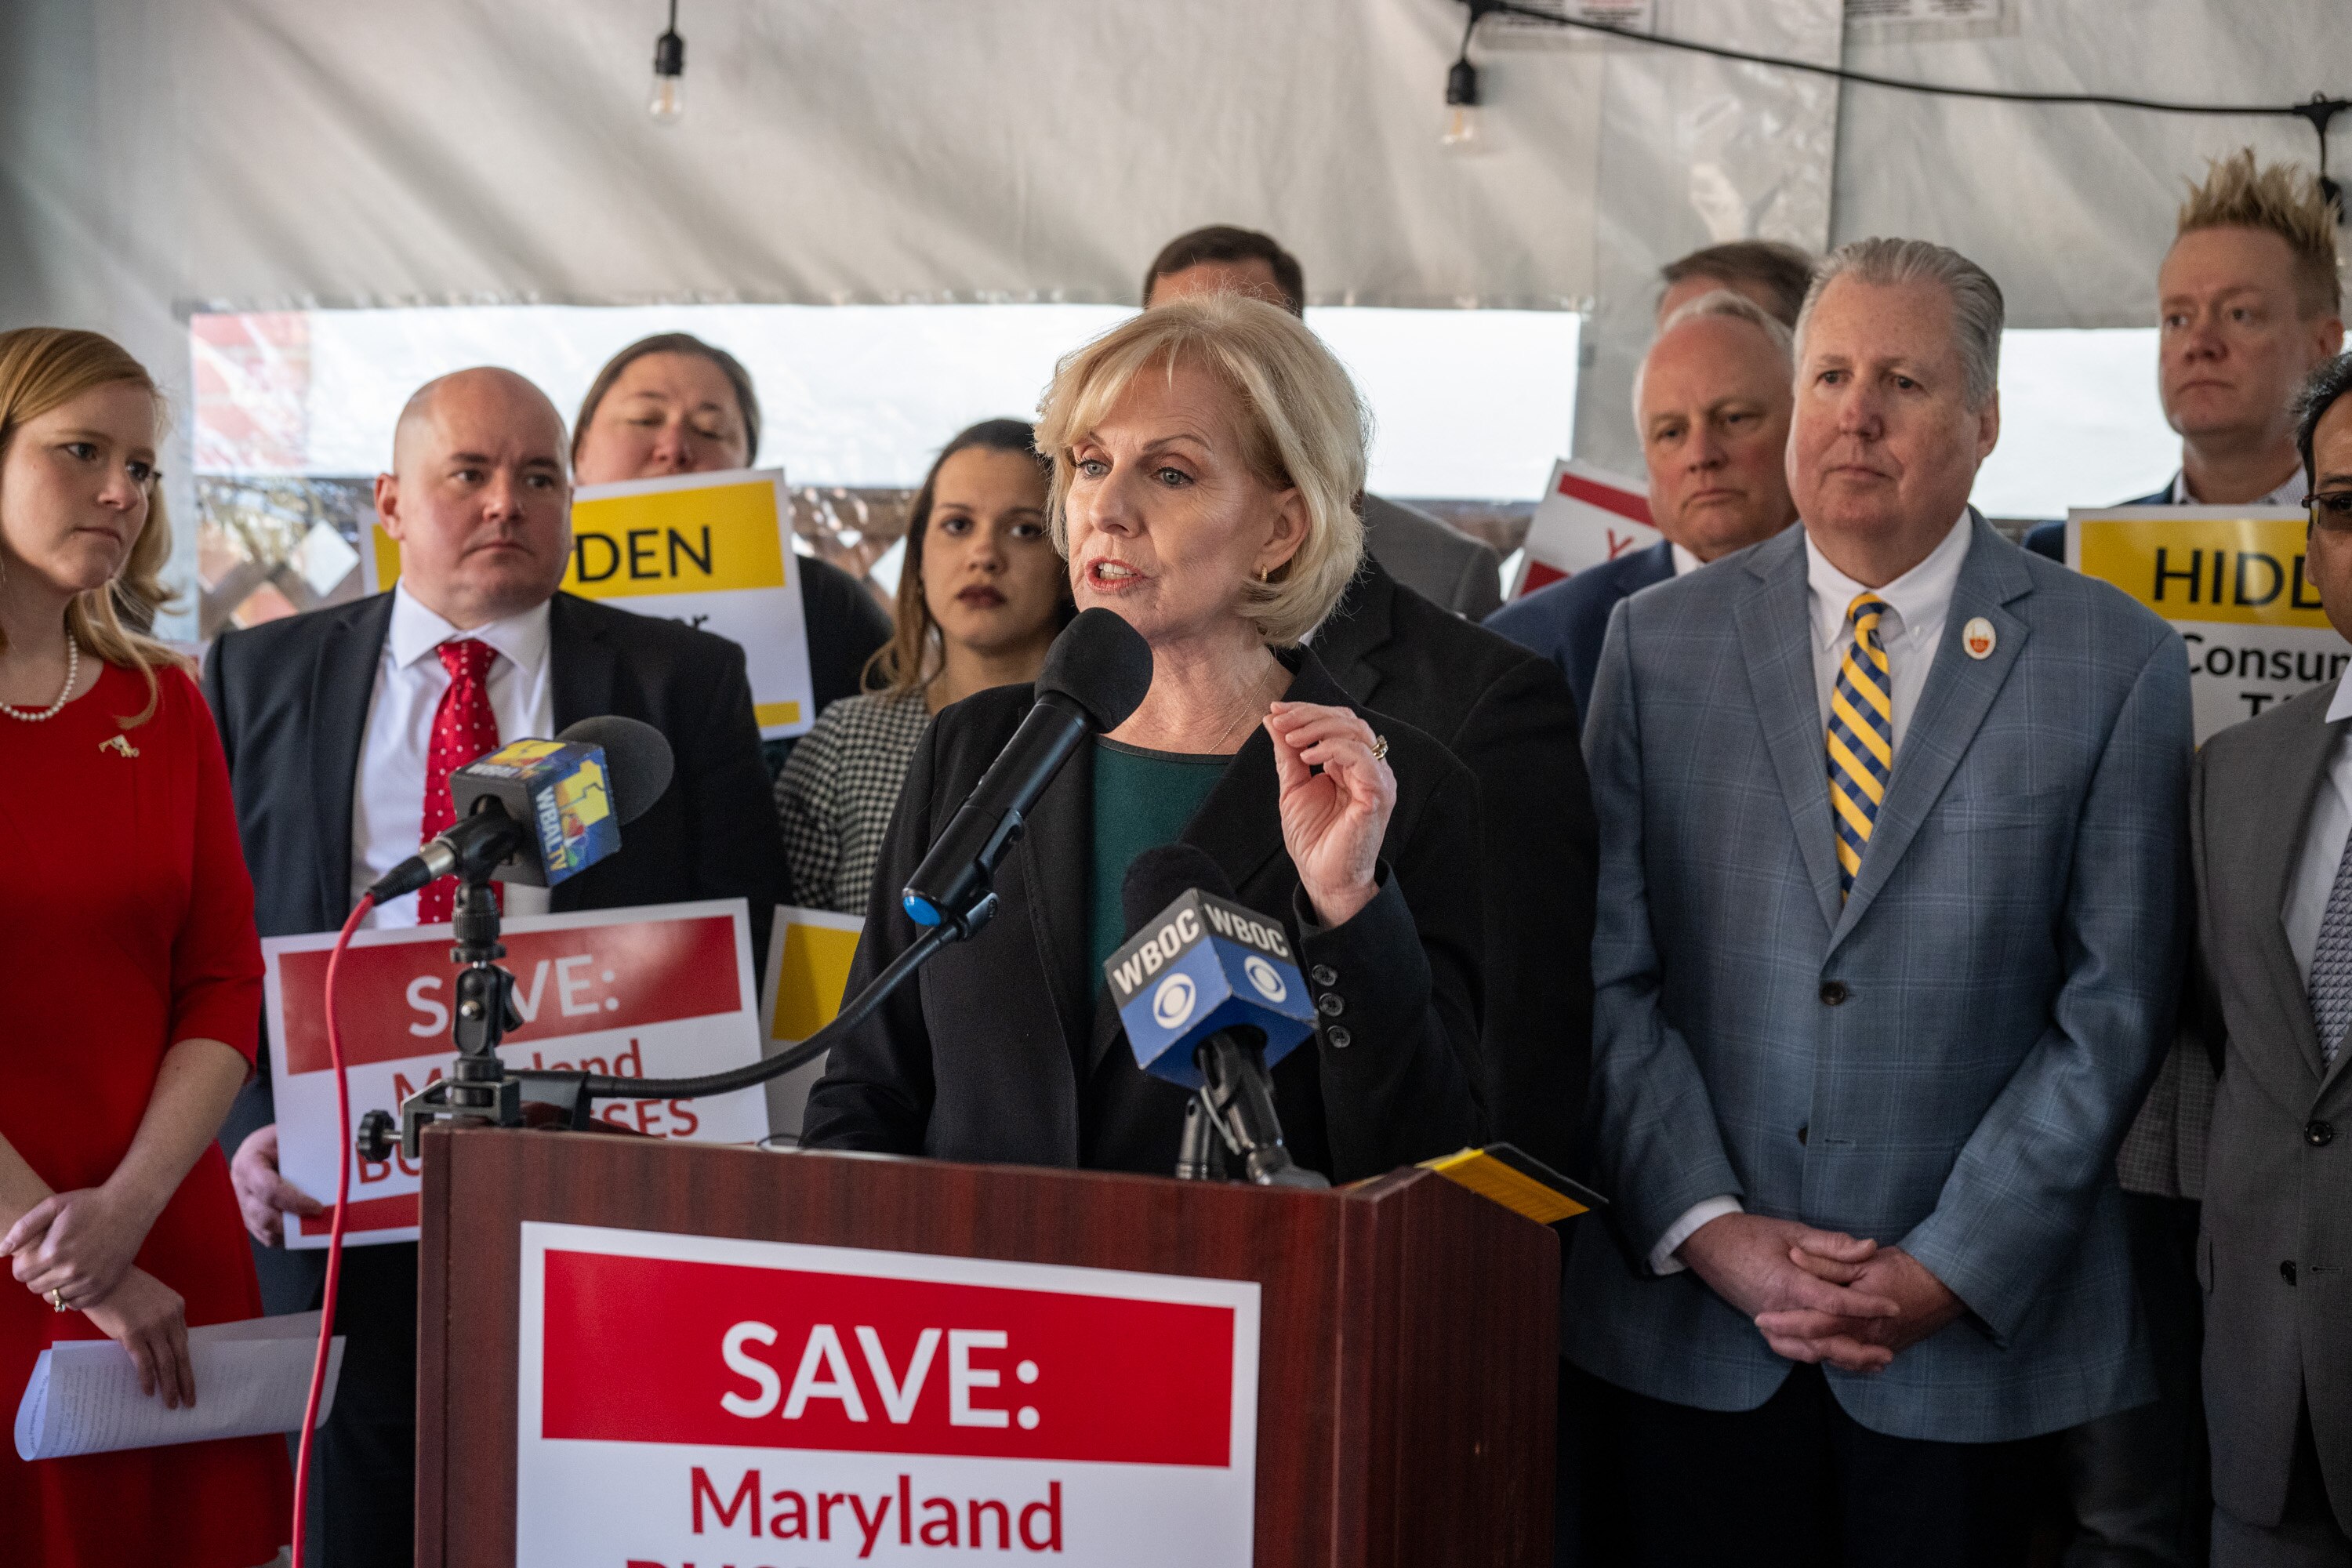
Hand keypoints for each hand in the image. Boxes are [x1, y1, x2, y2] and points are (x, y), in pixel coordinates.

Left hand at [5, 1183, 157, 1310]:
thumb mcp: (53, 1205)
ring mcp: (89, 1281)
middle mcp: (70, 1270)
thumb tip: (1, 1251)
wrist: (130, 1207)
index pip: (20, 1274)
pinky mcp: (104, 1286)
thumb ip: (23, 1228)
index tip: (35, 1253)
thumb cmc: (89, 1203)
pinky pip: (76, 1304)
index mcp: (53, 1252)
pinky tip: (77, 1278)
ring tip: (64, 1268)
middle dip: (36, 1274)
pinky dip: (72, 1295)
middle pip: (34, 1287)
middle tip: (50, 1259)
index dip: (23, 1263)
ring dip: (53, 1285)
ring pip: (54, 1298)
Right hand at [82, 1267, 193, 1408]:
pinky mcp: (133, 1334)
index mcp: (177, 1307)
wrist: (99, 1278)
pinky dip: (148, 1379)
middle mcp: (170, 1317)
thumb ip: (160, 1320)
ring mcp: (153, 1326)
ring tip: (171, 1404)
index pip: (183, 1342)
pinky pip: (145, 1363)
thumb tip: (161, 1348)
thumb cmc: (123, 1288)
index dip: (184, 1363)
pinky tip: (149, 1392)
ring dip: (170, 1386)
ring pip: (166, 1363)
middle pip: (181, 1355)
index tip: (187, 1379)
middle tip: (189, 1401)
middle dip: (186, 1381)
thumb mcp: (151, 1300)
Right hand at [231, 1124, 321, 1247]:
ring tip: (315, 1226)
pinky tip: (303, 1228)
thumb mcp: (286, 1135)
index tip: (317, 1207)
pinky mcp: (249, 1219)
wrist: (261, 1146)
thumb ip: (303, 1148)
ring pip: (265, 1231)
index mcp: (248, 1164)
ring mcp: (243, 1206)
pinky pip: (267, 1237)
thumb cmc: (276, 1140)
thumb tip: (337, 1158)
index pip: (268, 1190)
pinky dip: (286, 1237)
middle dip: (294, 1223)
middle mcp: (241, 1188)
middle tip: (320, 1220)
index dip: (293, 1202)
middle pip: (264, 1216)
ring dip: (291, 1233)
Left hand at [1266, 701, 1394, 926]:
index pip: (1336, 721)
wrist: (1323, 877)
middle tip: (1280, 721)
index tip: (1276, 711)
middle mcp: (1368, 768)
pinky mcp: (1378, 794)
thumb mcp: (1293, 787)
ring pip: (1356, 731)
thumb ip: (1287, 754)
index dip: (1307, 711)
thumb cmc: (1314, 839)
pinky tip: (1308, 757)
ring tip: (1292, 739)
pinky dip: (1333, 749)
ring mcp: (1376, 779)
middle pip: (1347, 720)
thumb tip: (1273, 720)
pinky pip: (1361, 758)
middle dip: (1309, 715)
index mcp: (1351, 764)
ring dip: (1318, 728)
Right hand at [1676, 1213, 1900, 1373]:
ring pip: (1809, 1350)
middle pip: (1824, 1338)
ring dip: (1841, 1358)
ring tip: (1870, 1363)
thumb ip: (1831, 1244)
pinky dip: (1814, 1356)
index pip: (1834, 1302)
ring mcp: (1768, 1321)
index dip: (1867, 1305)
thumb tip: (1869, 1248)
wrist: (1708, 1243)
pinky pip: (1791, 1349)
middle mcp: (1778, 1309)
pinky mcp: (1763, 1324)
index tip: (1894, 1307)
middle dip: (1859, 1349)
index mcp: (1787, 1282)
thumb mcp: (1792, 1231)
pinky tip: (1833, 1356)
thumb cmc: (1750, 1233)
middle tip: (1888, 1353)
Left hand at [1756, 1244, 1963, 1367]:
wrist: (1946, 1288)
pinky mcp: (1884, 1351)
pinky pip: (1852, 1362)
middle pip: (1820, 1347)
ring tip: (1779, 1340)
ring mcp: (1877, 1349)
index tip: (1760, 1316)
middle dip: (1789, 1342)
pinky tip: (1814, 1349)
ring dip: (1806, 1352)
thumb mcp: (1865, 1260)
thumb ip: (1828, 1261)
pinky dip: (1831, 1357)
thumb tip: (1794, 1257)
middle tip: (1764, 1331)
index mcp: (1860, 1313)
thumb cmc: (1905, 1269)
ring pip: (1835, 1358)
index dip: (1785, 1322)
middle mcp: (1868, 1338)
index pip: (1815, 1323)